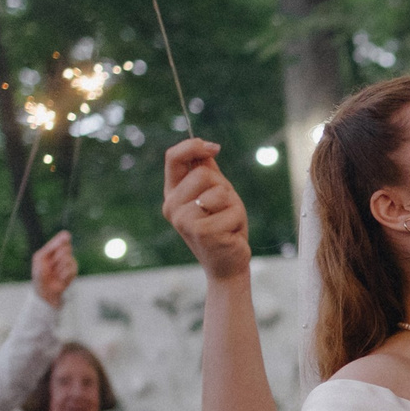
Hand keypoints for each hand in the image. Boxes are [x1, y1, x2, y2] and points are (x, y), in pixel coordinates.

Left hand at [31, 230, 78, 305]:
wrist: (45, 291)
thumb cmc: (40, 274)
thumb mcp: (41, 257)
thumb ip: (52, 246)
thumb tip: (66, 236)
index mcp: (53, 248)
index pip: (62, 239)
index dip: (64, 238)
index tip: (66, 236)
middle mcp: (62, 254)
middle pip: (65, 248)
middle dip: (57, 256)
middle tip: (51, 265)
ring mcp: (69, 262)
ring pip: (68, 259)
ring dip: (58, 267)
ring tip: (55, 273)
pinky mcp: (73, 271)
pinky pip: (71, 269)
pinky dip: (63, 274)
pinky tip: (60, 278)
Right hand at [163, 141, 252, 279]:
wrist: (228, 264)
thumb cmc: (224, 226)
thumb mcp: (217, 194)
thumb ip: (208, 171)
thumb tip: (205, 147)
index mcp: (172, 194)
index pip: (173, 158)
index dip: (193, 146)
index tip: (214, 148)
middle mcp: (172, 207)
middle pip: (202, 173)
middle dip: (222, 186)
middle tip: (224, 208)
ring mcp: (184, 220)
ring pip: (218, 190)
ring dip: (232, 204)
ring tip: (227, 222)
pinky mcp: (201, 231)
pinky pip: (231, 209)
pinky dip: (238, 219)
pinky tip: (230, 234)